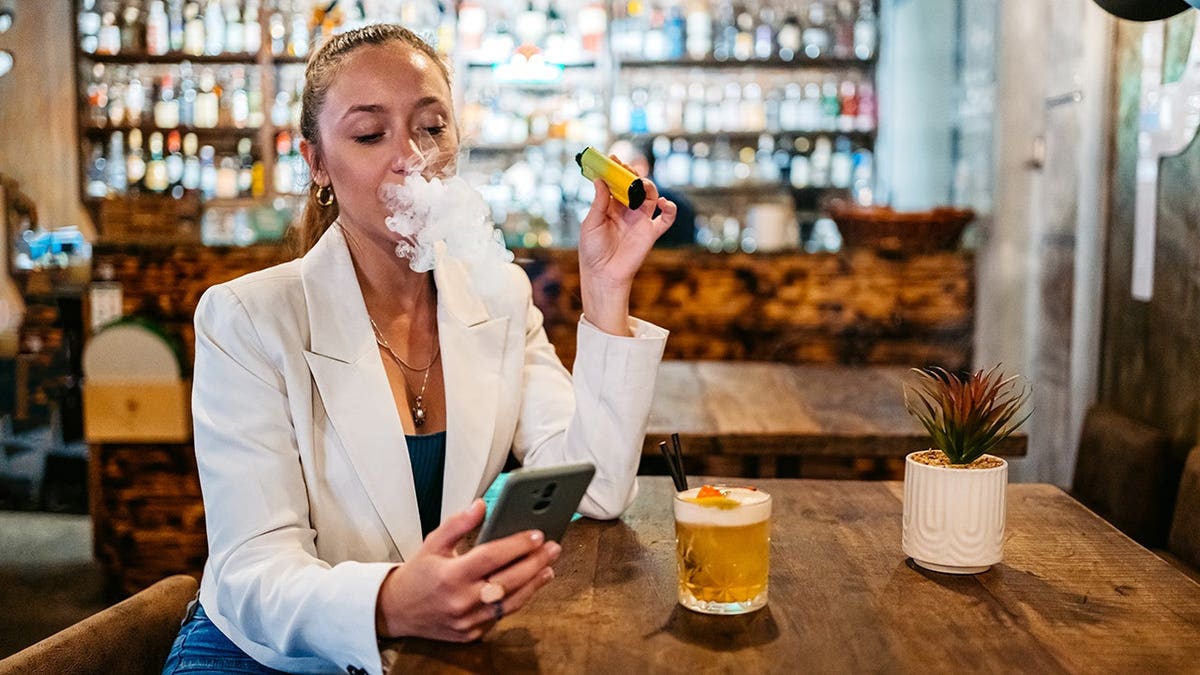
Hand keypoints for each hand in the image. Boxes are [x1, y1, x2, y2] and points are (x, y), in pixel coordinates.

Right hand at [375, 499, 560, 641]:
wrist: (396, 611)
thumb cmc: (417, 575)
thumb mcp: (432, 543)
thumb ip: (458, 523)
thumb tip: (481, 506)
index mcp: (450, 576)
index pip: (492, 557)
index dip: (517, 545)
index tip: (536, 534)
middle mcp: (461, 600)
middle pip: (508, 580)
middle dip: (535, 562)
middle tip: (552, 548)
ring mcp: (467, 621)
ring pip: (510, 602)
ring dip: (533, 584)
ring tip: (548, 567)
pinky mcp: (471, 634)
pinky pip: (501, 615)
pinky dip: (518, 599)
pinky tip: (529, 585)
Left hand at [577, 158, 676, 334]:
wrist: (603, 274)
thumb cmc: (592, 250)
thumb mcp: (590, 223)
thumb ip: (599, 202)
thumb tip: (601, 180)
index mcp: (610, 206)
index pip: (615, 183)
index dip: (615, 170)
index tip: (613, 158)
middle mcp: (626, 211)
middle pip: (634, 186)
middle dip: (632, 174)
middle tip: (627, 168)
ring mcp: (640, 220)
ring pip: (650, 196)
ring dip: (648, 187)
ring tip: (640, 185)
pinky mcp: (650, 233)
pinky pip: (666, 219)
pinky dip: (669, 209)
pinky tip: (663, 203)